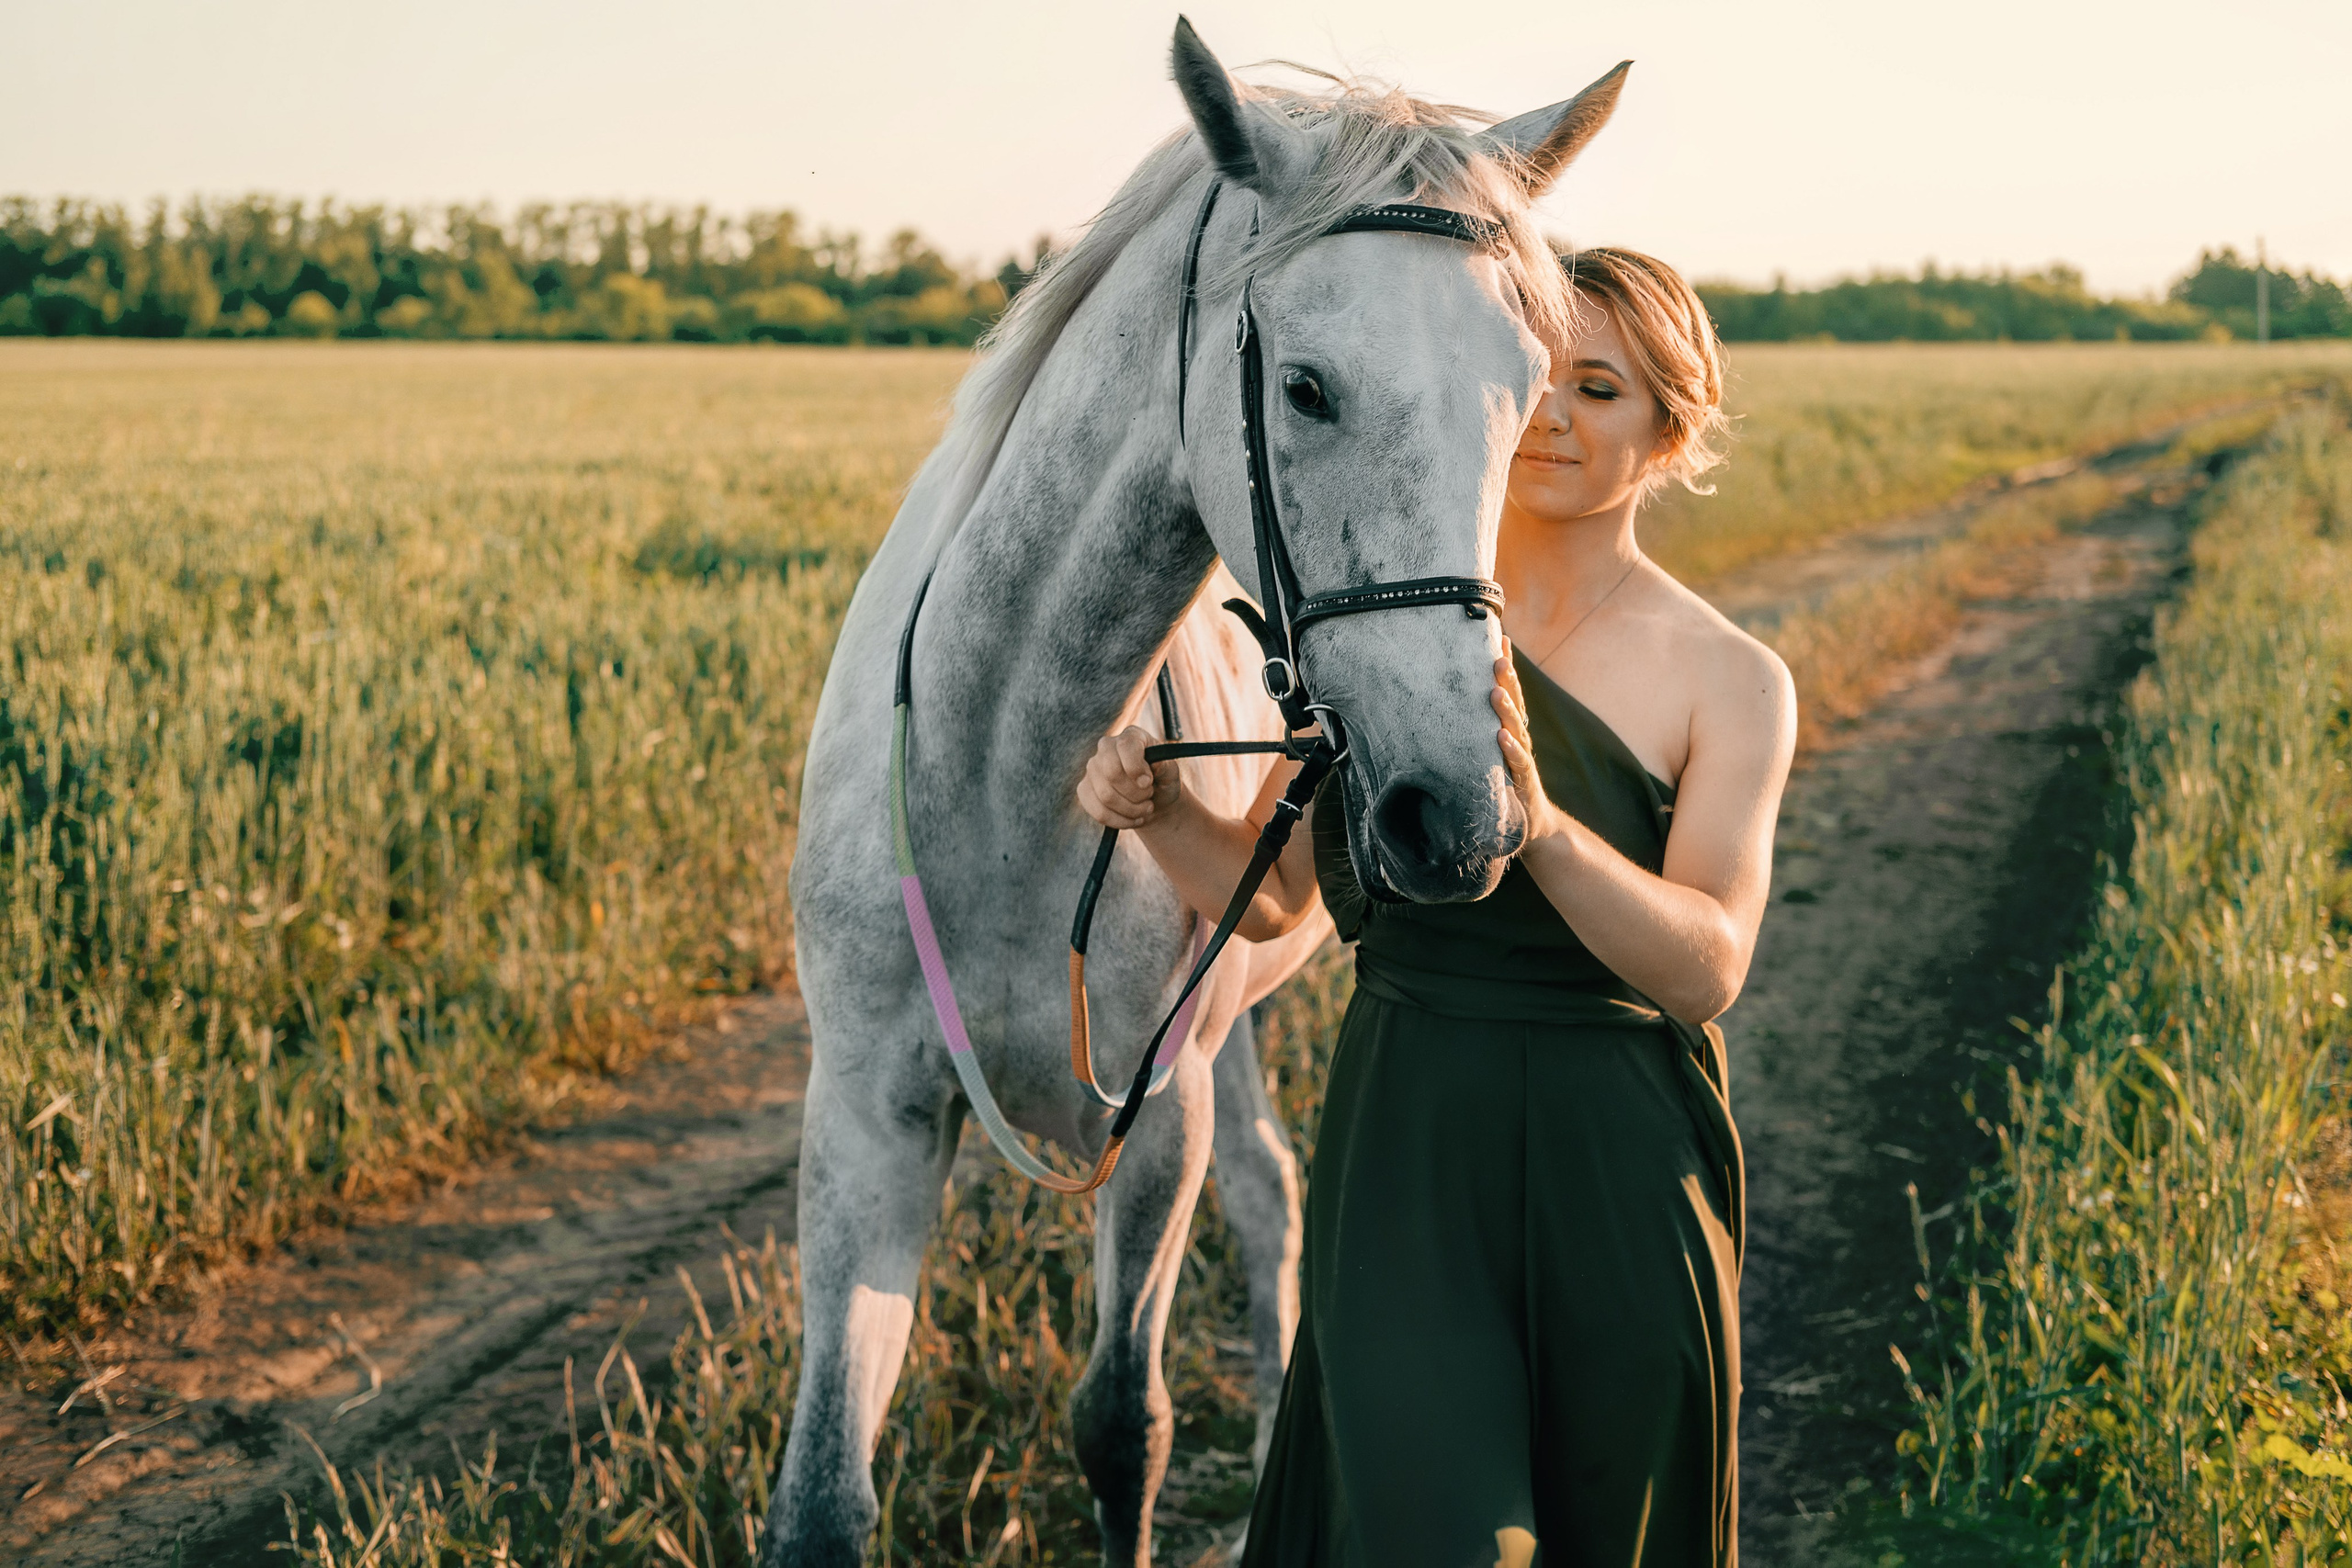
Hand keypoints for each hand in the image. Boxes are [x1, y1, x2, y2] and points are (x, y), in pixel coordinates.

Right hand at [1077, 725, 1181, 829]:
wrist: (1153, 800)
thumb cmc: (1163, 782)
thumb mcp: (1172, 774)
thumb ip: (1165, 767)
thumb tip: (1155, 764)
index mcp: (1131, 736)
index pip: (1125, 746)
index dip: (1136, 768)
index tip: (1148, 783)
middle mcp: (1107, 747)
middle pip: (1112, 773)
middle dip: (1135, 793)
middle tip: (1149, 796)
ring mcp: (1092, 768)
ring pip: (1105, 796)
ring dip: (1130, 810)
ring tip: (1145, 809)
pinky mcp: (1084, 789)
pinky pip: (1097, 812)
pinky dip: (1119, 821)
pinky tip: (1132, 819)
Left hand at [1491, 652, 1571, 846]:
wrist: (1529, 824)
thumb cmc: (1501, 782)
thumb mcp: (1483, 752)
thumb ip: (1473, 729)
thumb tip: (1443, 704)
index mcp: (1509, 728)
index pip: (1509, 691)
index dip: (1506, 666)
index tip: (1501, 638)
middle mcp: (1517, 738)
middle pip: (1514, 704)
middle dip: (1507, 679)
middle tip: (1497, 657)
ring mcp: (1522, 759)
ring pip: (1516, 729)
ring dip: (1506, 709)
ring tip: (1496, 690)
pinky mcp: (1523, 782)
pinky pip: (1517, 764)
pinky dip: (1510, 750)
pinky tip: (1501, 737)